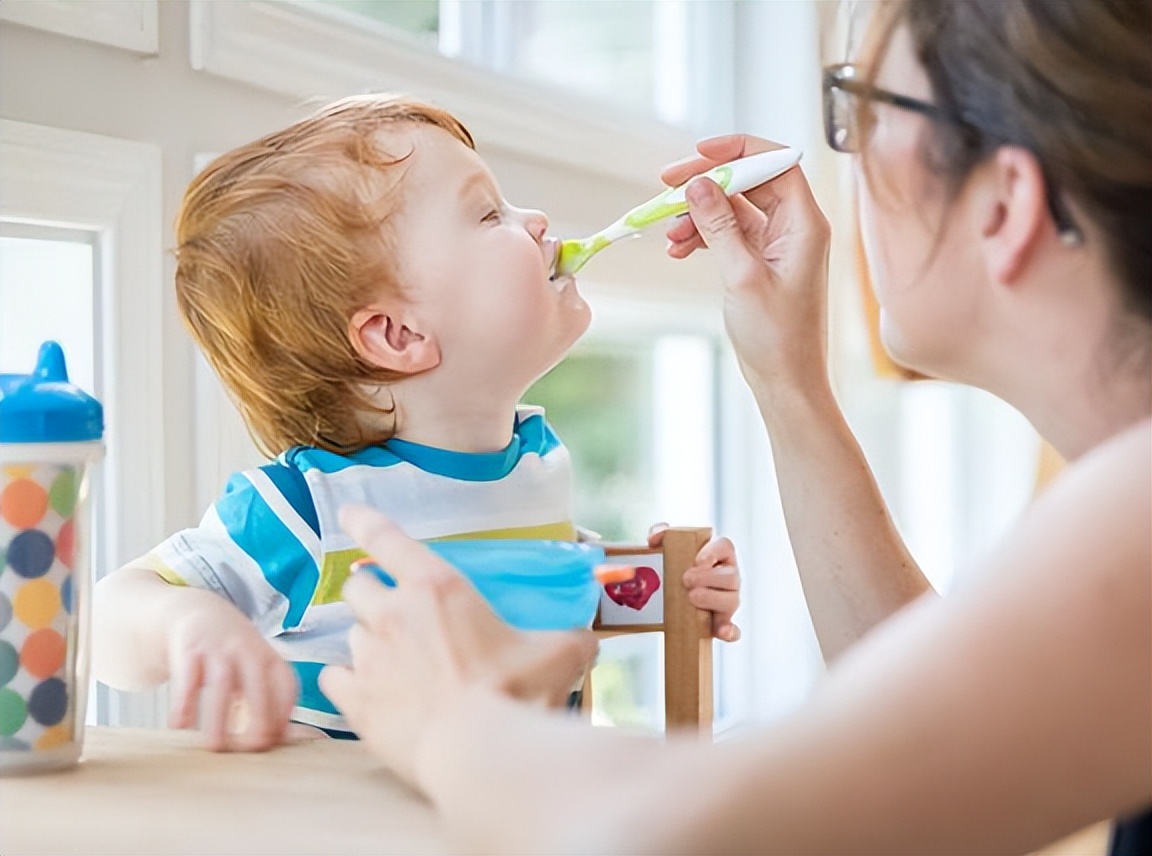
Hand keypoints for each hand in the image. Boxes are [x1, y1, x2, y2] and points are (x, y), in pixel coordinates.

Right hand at [166, 597, 297, 751]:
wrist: (193, 610)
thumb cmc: (229, 652)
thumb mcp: (253, 666)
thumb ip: (266, 698)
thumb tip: (280, 740)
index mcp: (269, 657)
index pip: (286, 685)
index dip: (284, 712)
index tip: (276, 740)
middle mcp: (247, 650)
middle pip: (259, 683)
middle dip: (260, 716)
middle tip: (252, 749)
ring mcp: (217, 647)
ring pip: (222, 682)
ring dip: (219, 716)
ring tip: (214, 746)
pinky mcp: (188, 648)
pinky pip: (187, 677)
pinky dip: (184, 702)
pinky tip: (179, 726)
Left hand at [320, 504, 598, 787]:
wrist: (478, 751)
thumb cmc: (516, 693)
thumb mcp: (559, 654)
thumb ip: (568, 639)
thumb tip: (584, 641)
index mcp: (437, 588)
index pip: (388, 539)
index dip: (366, 521)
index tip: (350, 512)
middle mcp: (394, 614)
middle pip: (359, 586)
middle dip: (371, 592)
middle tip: (393, 609)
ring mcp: (370, 658)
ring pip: (350, 633)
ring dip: (368, 639)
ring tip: (392, 658)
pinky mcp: (355, 702)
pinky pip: (334, 679)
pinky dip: (346, 681)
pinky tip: (364, 691)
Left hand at [648, 524, 740, 641]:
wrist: (673, 595)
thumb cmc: (676, 566)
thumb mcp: (669, 548)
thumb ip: (661, 535)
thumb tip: (654, 538)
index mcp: (719, 554)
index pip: (725, 546)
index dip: (713, 552)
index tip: (698, 560)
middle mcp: (729, 576)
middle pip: (730, 575)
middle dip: (709, 578)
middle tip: (686, 579)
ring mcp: (728, 599)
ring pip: (732, 600)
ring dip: (712, 599)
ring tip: (691, 597)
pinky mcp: (723, 621)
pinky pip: (733, 629)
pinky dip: (729, 631)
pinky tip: (722, 632)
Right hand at [663, 134, 831, 400]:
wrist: (786, 380)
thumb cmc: (777, 337)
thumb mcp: (741, 276)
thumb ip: (719, 226)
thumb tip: (698, 184)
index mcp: (805, 223)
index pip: (774, 163)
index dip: (736, 151)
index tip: (697, 154)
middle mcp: (795, 227)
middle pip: (749, 180)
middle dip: (707, 182)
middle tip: (667, 185)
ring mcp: (778, 243)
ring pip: (734, 207)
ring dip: (699, 213)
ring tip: (669, 233)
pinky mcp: (762, 261)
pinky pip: (729, 232)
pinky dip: (703, 235)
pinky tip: (679, 248)